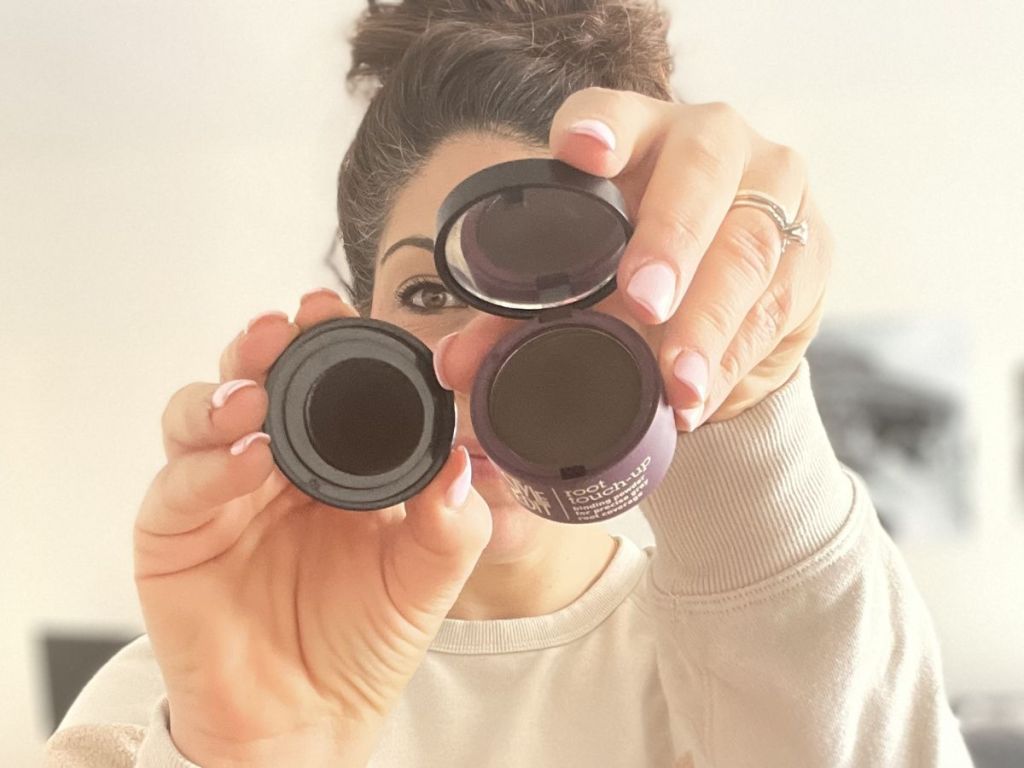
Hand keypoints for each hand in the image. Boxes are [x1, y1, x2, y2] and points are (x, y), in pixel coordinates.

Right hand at [134, 289, 491, 766]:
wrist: (308, 717)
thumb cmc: (362, 640)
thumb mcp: (425, 580)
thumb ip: (451, 524)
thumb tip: (462, 463)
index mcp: (332, 460)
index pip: (322, 381)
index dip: (326, 341)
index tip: (339, 309)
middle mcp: (270, 464)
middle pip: (252, 377)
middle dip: (265, 345)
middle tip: (287, 328)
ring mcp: (217, 493)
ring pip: (200, 415)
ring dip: (224, 393)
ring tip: (255, 395)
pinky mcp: (174, 533)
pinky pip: (178, 484)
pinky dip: (207, 465)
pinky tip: (246, 458)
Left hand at [435, 89, 832, 432]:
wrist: (729, 303)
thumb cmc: (640, 276)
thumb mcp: (583, 288)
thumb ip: (520, 322)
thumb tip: (457, 366)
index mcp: (638, 136)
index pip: (614, 112)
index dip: (601, 128)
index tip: (581, 151)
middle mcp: (712, 145)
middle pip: (699, 174)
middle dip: (670, 240)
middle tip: (644, 303)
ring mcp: (773, 189)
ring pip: (748, 247)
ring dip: (709, 322)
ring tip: (678, 384)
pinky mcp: (812, 247)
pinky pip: (779, 301)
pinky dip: (738, 355)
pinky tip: (707, 392)